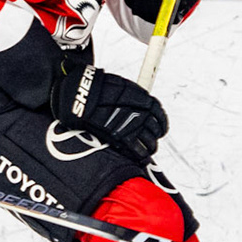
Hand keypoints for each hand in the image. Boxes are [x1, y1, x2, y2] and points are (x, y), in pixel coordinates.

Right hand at [50, 61, 166, 162]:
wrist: (80, 96)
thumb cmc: (96, 88)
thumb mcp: (120, 85)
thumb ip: (133, 95)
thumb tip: (140, 103)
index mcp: (142, 99)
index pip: (158, 113)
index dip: (161, 121)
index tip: (159, 125)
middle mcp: (140, 113)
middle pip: (155, 129)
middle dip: (155, 134)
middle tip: (153, 137)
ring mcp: (130, 127)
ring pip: (149, 141)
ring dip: (150, 146)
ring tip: (148, 148)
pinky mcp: (119, 139)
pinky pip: (136, 150)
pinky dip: (140, 155)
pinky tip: (140, 156)